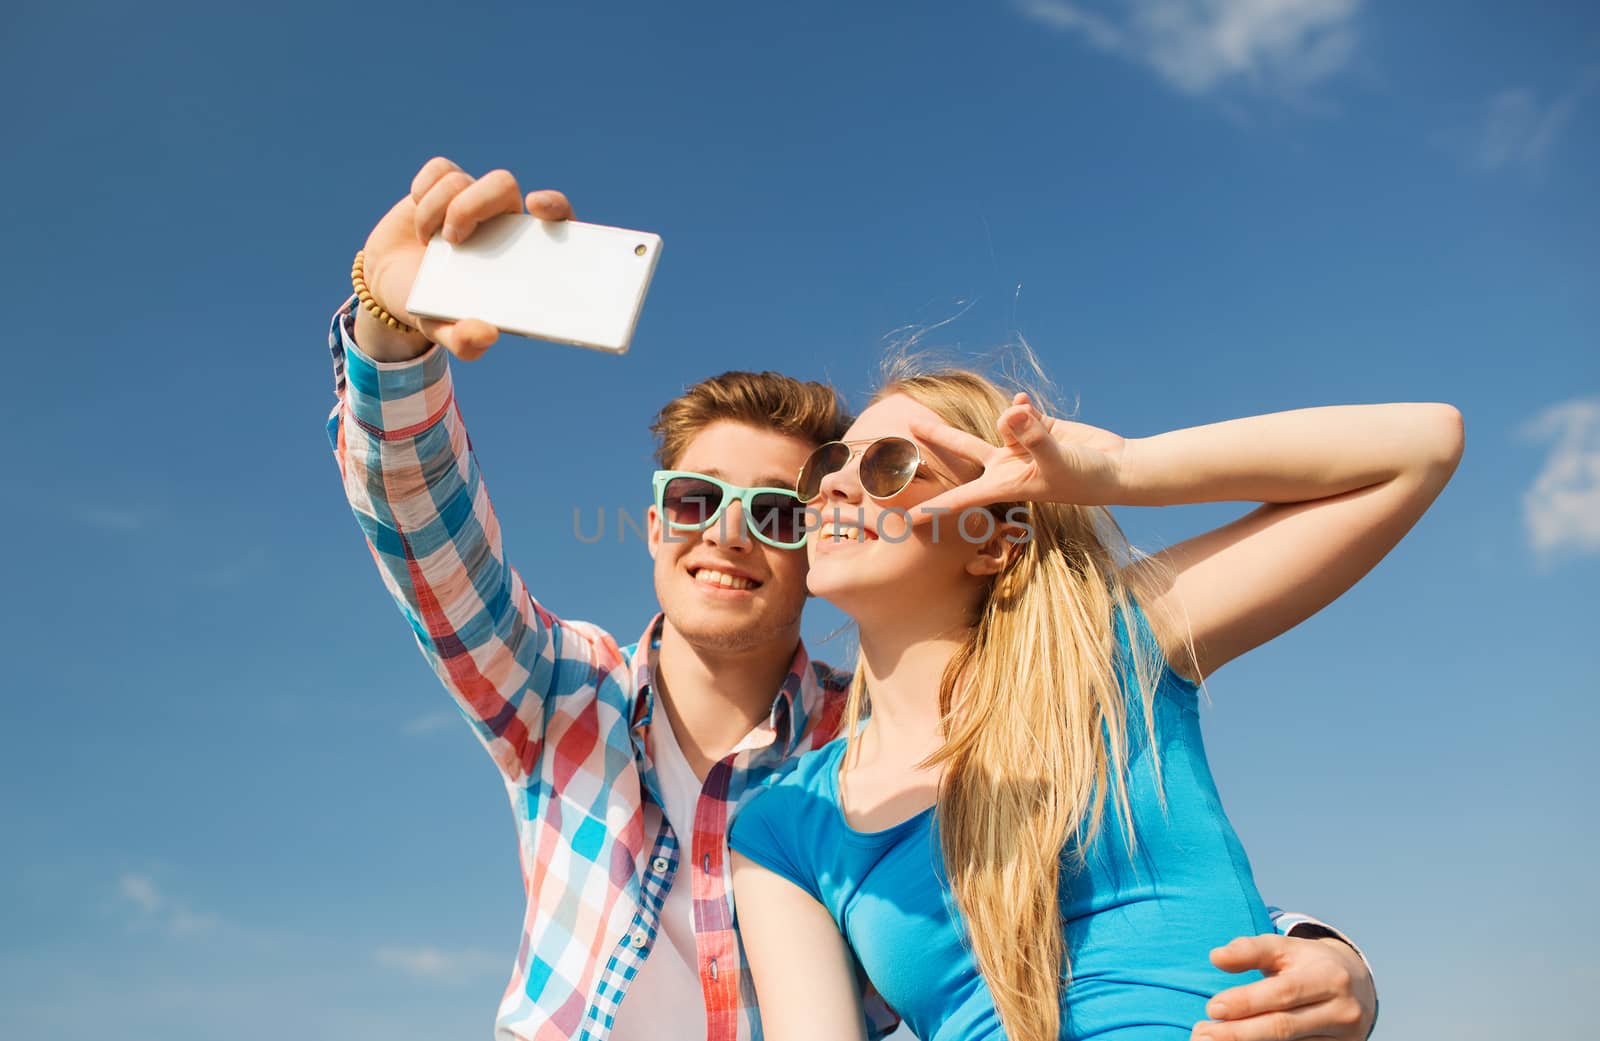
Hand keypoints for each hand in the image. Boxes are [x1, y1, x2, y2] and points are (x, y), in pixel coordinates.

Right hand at [355, 157, 573, 361]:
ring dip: (434, 210)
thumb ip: (466, 341)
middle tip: (452, 239)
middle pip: (503, 185)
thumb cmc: (431, 307)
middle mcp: (501, 221)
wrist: (389, 286)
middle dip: (472, 205)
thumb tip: (487, 334)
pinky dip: (422, 191)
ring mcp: (473, 199)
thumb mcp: (445, 331)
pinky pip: (439, 170)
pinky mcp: (444, 184)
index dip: (556, 206)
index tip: (537, 206)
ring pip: (461, 180)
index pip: (557, 220)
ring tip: (428, 242)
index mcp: (520, 254)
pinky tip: (419, 221)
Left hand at [907, 392, 1126, 519]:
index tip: (908, 519)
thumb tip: (1010, 410)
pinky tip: (1028, 403)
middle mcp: (1007, 466)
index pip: (962, 498)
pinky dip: (1025, 407)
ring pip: (1000, 422)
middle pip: (962, 448)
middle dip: (937, 435)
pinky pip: (1021, 410)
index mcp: (1005, 484)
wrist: (1116, 468)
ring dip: (1012, 417)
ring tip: (1030, 418)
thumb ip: (1033, 437)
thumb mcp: (1058, 460)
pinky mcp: (1037, 428)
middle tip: (908, 422)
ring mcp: (1021, 446)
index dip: (934, 508)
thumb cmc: (1087, 477)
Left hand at [1191, 934, 1375, 1040]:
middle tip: (1202, 1035)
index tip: (1212, 1008)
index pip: (1283, 993)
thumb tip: (1216, 957)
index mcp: (1329, 978)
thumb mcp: (1284, 948)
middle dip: (1239, 1033)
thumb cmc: (1307, 964)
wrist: (1356, 988)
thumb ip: (1250, 950)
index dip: (1247, 1001)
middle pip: (1283, 1027)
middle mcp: (1342, 1012)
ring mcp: (1343, 1038)